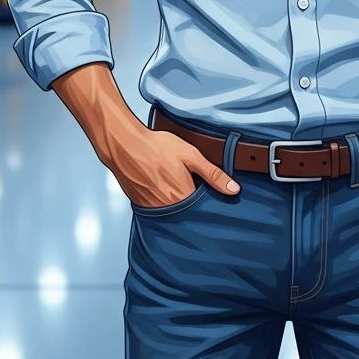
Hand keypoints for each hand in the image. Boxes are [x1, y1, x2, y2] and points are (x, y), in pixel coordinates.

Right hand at [106, 126, 240, 208]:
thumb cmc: (156, 147)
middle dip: (192, 202)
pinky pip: (156, 208)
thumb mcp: (191, 155)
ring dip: (176, 202)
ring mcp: (152, 208)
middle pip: (187, 212)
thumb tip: (233, 189)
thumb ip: (213, 173)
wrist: (125, 146)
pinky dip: (161, 200)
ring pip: (172, 212)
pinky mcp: (140, 204)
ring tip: (173, 183)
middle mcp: (168, 208)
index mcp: (183, 197)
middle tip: (188, 184)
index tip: (210, 194)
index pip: (203, 209)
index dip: (208, 201)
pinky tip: (160, 186)